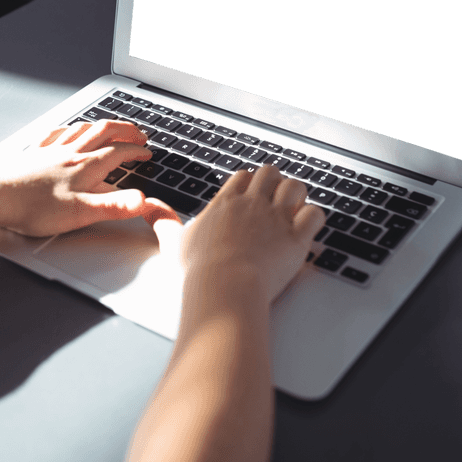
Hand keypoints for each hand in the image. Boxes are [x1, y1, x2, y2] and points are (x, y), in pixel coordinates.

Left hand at [0, 120, 154, 236]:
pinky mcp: (33, 153)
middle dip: (125, 130)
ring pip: (82, 128)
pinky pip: (56, 132)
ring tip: (110, 126)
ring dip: (101, 125)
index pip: (119, 152)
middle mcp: (70, 153)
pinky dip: (69, 128)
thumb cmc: (32, 207)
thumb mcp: (79, 213)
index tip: (148, 153)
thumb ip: (114, 206)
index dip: (137, 151)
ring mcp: (50, 150)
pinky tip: (67, 131)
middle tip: (138, 133)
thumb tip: (143, 201)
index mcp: (85, 167)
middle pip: (104, 131)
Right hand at [144, 165, 325, 302]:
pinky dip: (314, 218)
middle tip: (274, 200)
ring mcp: (277, 220)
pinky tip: (306, 227)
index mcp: (226, 203)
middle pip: (270, 173)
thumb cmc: (198, 270)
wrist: (223, 288)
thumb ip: (162, 222)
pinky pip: (315, 214)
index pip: (243, 176)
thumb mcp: (173, 242)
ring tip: (293, 210)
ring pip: (295, 187)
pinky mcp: (296, 238)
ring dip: (297, 195)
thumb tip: (147, 207)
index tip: (249, 196)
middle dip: (275, 183)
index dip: (249, 183)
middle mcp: (253, 205)